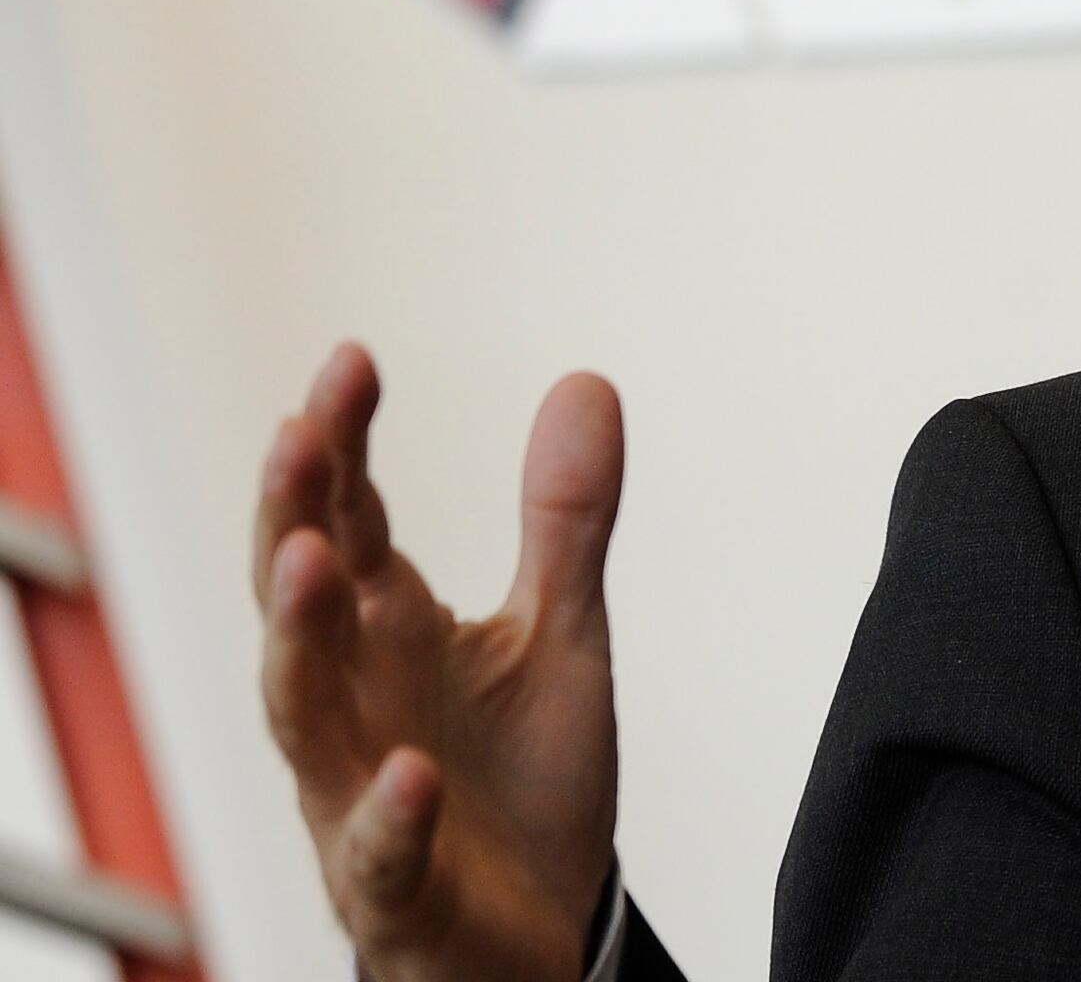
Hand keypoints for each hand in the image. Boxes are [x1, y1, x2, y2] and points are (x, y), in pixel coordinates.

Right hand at [252, 345, 623, 980]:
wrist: (541, 934)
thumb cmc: (524, 781)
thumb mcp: (563, 633)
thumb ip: (565, 520)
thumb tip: (584, 380)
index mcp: (387, 635)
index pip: (346, 521)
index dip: (339, 446)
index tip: (351, 359)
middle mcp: (354, 706)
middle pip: (301, 602)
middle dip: (293, 518)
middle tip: (299, 434)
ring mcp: (360, 796)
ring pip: (304, 716)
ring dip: (300, 639)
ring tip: (312, 559)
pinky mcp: (397, 889)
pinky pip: (379, 854)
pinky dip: (389, 814)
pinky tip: (410, 772)